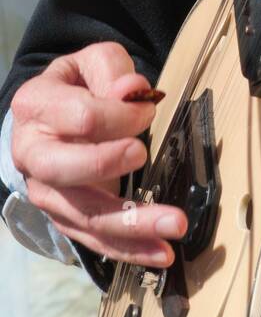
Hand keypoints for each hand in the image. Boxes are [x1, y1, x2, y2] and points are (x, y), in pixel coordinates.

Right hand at [10, 42, 186, 267]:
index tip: (147, 110)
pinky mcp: (63, 217)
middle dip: (107, 165)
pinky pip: (94, 239)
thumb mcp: (93, 63)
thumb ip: (112, 71)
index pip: (80, 117)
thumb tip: (131, 91)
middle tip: (143, 154)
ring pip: (83, 214)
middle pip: (65, 169)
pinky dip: (130, 250)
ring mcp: (45, 191)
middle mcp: (32, 152)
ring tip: (173, 226)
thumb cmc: (79, 86)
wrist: (53, 114)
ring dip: (131, 225)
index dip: (119, 115)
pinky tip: (161, 252)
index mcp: (36, 106)